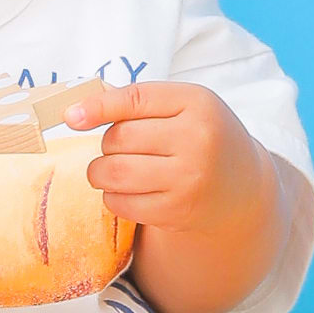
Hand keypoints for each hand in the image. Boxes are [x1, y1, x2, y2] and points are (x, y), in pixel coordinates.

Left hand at [65, 83, 281, 312]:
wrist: (242, 188)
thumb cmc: (202, 137)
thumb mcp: (184, 106)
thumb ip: (136, 102)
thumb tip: (73, 114)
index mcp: (198, 104)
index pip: (134, 100)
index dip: (96, 107)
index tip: (70, 117)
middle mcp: (197, 140)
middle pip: (118, 138)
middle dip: (107, 144)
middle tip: (121, 148)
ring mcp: (188, 179)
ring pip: (113, 172)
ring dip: (100, 172)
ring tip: (110, 170)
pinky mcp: (177, 212)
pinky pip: (121, 203)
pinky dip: (113, 197)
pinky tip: (128, 191)